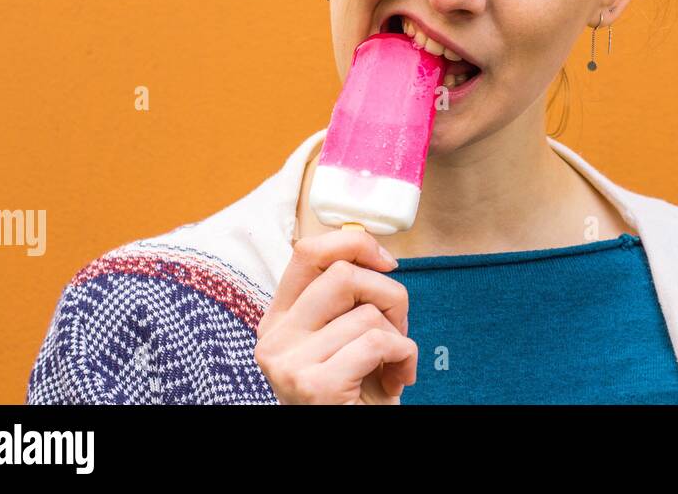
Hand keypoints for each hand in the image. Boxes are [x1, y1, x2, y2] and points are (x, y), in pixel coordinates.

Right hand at [255, 229, 415, 403]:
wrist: (351, 435)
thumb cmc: (356, 390)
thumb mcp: (343, 335)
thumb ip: (346, 297)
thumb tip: (376, 252)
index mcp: (279, 319)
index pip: (307, 251)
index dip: (354, 242)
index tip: (386, 262)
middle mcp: (274, 339)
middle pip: (343, 274)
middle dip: (389, 295)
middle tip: (396, 328)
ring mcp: (289, 363)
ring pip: (367, 313)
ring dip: (399, 337)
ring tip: (391, 364)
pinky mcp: (315, 386)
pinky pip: (378, 343)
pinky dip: (404, 358)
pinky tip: (396, 380)